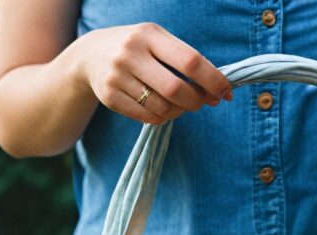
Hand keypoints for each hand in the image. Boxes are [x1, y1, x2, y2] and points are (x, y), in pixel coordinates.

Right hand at [76, 23, 232, 124]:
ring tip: (181, 106)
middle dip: (197, 101)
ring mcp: (117, 76)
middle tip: (203, 103)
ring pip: (162, 107)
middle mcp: (131, 53)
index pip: (190, 61)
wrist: (90, 55)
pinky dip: (162, 118)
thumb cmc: (137, 48)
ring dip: (180, 112)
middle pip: (176, 90)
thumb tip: (218, 87)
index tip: (226, 93)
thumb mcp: (157, 40)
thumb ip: (185, 58)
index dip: (213, 80)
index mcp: (149, 35)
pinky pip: (147, 117)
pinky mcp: (109, 97)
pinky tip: (163, 110)